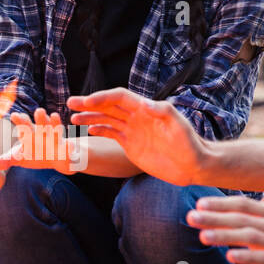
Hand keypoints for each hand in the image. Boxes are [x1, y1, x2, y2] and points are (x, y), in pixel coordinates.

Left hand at [0, 109, 78, 172]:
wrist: (58, 159)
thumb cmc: (36, 155)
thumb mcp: (20, 158)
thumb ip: (7, 160)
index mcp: (31, 134)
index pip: (25, 126)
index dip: (21, 121)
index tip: (15, 115)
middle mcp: (45, 134)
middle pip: (42, 126)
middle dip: (40, 119)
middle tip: (39, 111)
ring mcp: (57, 141)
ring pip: (56, 132)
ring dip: (55, 124)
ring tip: (54, 116)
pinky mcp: (67, 151)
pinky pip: (69, 149)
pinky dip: (69, 148)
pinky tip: (70, 146)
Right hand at [67, 88, 204, 185]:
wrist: (193, 165)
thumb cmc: (189, 144)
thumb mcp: (179, 126)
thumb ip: (163, 112)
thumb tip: (144, 103)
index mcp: (146, 109)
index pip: (119, 98)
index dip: (102, 98)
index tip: (87, 102)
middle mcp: (137, 117)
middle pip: (109, 106)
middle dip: (89, 104)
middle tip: (70, 103)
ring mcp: (133, 131)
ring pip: (107, 120)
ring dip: (90, 118)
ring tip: (72, 119)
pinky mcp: (131, 145)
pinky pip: (112, 134)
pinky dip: (100, 131)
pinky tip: (89, 132)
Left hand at [186, 195, 263, 263]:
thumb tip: (246, 220)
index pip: (244, 204)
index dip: (221, 203)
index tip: (200, 202)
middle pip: (240, 218)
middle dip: (213, 217)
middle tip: (190, 216)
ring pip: (248, 236)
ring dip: (223, 235)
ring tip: (202, 236)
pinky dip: (246, 256)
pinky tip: (229, 256)